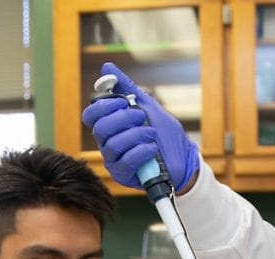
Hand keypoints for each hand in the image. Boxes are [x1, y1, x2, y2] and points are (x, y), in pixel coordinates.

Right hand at [81, 62, 199, 191]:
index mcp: (110, 126)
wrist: (184, 158)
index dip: (102, 107)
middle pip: (100, 129)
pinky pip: (125, 161)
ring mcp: (114, 160)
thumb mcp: (148, 106)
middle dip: (123, 119)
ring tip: (152, 134)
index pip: (91, 115)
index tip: (121, 103)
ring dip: (136, 135)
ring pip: (113, 145)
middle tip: (142, 117)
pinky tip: (152, 149)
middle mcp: (107, 143)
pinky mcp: (123, 175)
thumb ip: (127, 89)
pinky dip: (140, 151)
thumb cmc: (165, 134)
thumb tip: (107, 67)